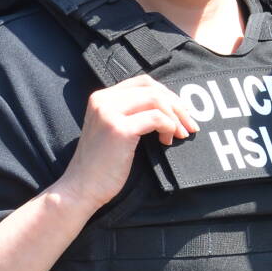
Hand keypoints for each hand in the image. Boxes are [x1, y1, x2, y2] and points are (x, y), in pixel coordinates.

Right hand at [53, 75, 197, 210]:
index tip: (181, 113)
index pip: (143, 82)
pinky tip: (166, 142)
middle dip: (177, 106)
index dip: (167, 95)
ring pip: (157, 100)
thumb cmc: (101, 165)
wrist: (82, 188)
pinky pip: (157, 119)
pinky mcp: (119, 129)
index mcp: (101, 97)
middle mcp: (103, 100)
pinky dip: (169, 128)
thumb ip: (130, 114)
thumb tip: (167, 107)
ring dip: (176, 118)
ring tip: (179, 135)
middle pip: (153, 89)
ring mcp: (109, 113)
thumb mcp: (112, 130)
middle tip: (189, 125)